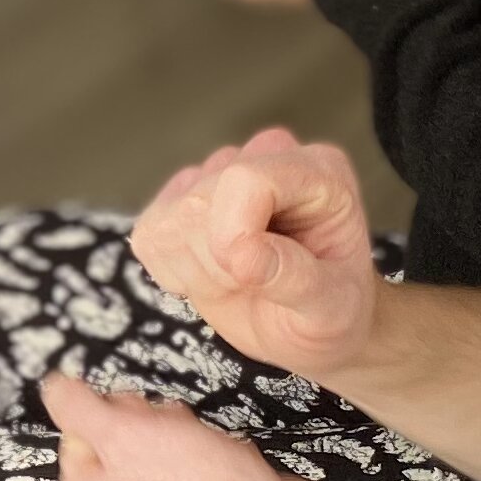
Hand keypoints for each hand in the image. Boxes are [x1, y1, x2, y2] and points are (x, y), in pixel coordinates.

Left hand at [39, 369, 320, 480]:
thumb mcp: (122, 433)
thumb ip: (76, 407)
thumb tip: (51, 388)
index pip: (77, 432)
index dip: (111, 412)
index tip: (135, 415)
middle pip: (116, 442)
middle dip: (146, 425)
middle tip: (169, 431)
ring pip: (153, 453)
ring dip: (176, 436)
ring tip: (200, 444)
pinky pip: (186, 473)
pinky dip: (201, 457)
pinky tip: (218, 459)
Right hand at [131, 126, 381, 378]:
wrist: (307, 323)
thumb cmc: (332, 310)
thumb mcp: (331, 307)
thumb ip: (295, 278)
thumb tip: (240, 254)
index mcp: (316, 170)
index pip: (246, 179)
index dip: (231, 234)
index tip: (248, 277)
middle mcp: (264, 157)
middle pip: (199, 204)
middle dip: (218, 264)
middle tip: (257, 285)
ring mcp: (216, 173)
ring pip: (170, 222)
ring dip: (197, 272)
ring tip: (240, 281)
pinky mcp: (177, 201)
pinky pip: (148, 237)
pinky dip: (173, 272)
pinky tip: (212, 275)